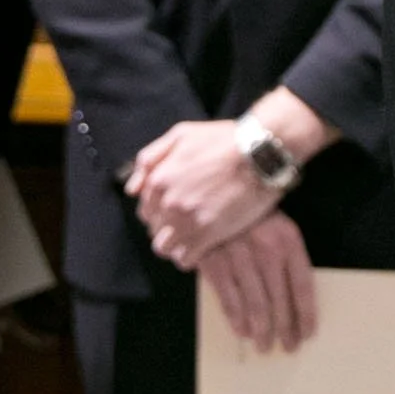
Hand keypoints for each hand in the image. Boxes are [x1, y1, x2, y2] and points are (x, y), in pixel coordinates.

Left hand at [127, 89, 337, 267]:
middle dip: (167, 227)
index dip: (159, 212)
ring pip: (165, 248)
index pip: (145, 210)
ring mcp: (186, 220)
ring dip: (176, 245)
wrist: (260, 152)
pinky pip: (185, 259)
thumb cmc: (224, 140)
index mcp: (158, 180)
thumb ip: (150, 158)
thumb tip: (133, 188)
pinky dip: (190, 257)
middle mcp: (167, 203)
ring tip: (194, 238)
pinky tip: (203, 248)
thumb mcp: (181, 134)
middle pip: (154, 229)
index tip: (176, 211)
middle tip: (189, 223)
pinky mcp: (208, 234)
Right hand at [199, 213, 317, 353]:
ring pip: (255, 302)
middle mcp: (266, 248)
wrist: (212, 188)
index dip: (307, 312)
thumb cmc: (250, 212)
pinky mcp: (212, 259)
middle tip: (288, 346)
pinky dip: (236, 317)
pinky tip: (242, 331)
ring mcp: (238, 254)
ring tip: (265, 346)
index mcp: (288, 239)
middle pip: (281, 298)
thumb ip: (286, 257)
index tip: (308, 333)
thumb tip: (295, 299)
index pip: (303, 284)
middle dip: (285, 327)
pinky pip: (228, 296)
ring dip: (261, 329)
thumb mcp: (277, 226)